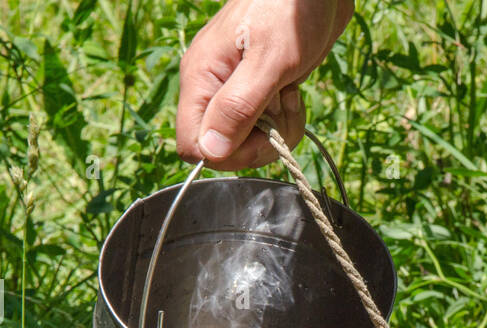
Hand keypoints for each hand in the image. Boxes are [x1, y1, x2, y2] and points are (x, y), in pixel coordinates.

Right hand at [175, 0, 353, 169]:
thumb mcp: (268, 61)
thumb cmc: (290, 12)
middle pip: (224, 150)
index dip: (226, 155)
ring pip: (249, 143)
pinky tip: (294, 92)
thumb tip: (211, 152)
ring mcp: (235, 92)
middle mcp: (212, 89)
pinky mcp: (258, 93)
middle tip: (284, 110)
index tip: (261, 137)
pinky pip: (267, 129)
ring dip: (278, 130)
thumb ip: (237, 107)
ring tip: (291, 95)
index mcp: (201, 79)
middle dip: (260, 144)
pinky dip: (285, 120)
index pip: (193, 146)